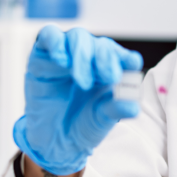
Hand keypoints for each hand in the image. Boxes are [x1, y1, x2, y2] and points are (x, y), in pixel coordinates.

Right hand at [13, 26, 142, 174]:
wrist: (52, 140)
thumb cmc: (82, 125)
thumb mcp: (102, 120)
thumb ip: (116, 110)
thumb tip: (134, 107)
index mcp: (110, 70)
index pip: (121, 56)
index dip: (126, 57)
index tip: (133, 63)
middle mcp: (90, 59)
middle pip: (100, 45)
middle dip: (104, 59)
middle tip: (108, 78)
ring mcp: (67, 55)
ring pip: (77, 37)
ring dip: (82, 55)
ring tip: (82, 79)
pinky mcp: (43, 56)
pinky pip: (48, 36)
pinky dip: (56, 44)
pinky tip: (61, 61)